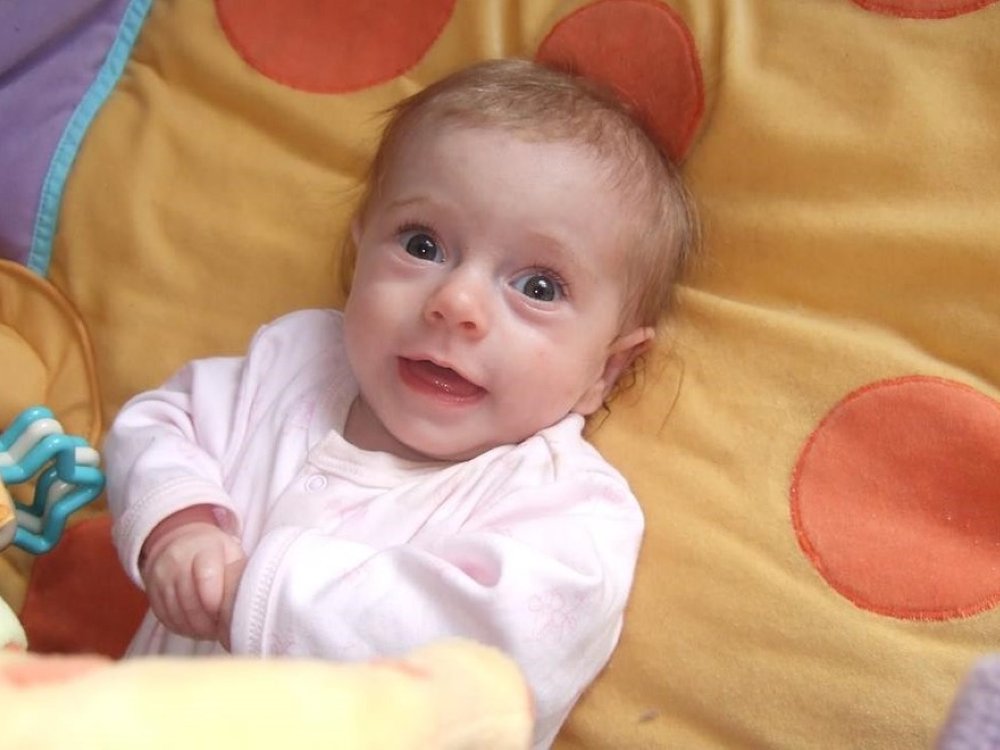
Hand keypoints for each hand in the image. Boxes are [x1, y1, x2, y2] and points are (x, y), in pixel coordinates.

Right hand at [140, 506, 245, 642]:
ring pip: (177, 613)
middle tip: (223, 630)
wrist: (180, 543)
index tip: (226, 613)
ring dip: (196, 629)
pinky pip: (166, 619)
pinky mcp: (152, 594)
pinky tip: (197, 629)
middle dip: (208, 622)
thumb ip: (239, 573)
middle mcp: (177, 562)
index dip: (216, 600)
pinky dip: (183, 628)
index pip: (206, 576)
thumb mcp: (231, 553)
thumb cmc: (215, 552)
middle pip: (190, 601)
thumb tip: (253, 601)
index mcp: (202, 549)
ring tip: (213, 631)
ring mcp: (161, 578)